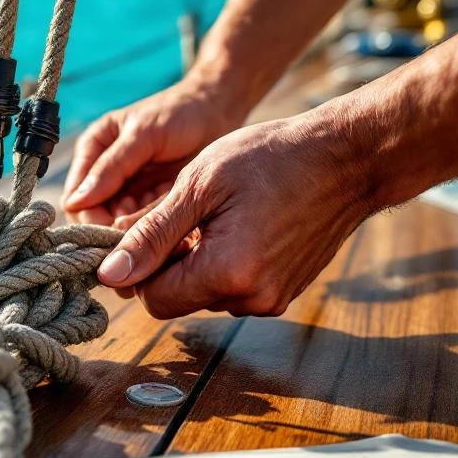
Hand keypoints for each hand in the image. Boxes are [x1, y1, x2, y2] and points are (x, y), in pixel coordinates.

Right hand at [62, 78, 245, 225]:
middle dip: (116, 229)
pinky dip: (157, 228)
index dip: (91, 220)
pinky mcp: (149, 203)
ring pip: (120, 227)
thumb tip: (74, 203)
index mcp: (91, 151)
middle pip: (95, 219)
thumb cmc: (178, 113)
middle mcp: (103, 174)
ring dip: (139, 230)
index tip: (115, 234)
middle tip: (145, 234)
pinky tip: (175, 220)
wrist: (216, 112)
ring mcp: (126, 191)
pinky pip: (145, 226)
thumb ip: (111, 168)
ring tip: (166, 220)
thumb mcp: (143, 135)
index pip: (76, 198)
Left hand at [96, 113, 374, 318]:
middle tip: (180, 213)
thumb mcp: (198, 186)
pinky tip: (237, 225)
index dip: (138, 267)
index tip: (141, 229)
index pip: (153, 299)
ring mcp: (272, 300)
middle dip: (166, 262)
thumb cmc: (272, 158)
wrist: (348, 158)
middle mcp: (252, 299)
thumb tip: (109, 275)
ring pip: (203, 293)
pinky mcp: (283, 292)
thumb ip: (150, 234)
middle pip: (177, 299)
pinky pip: (232, 288)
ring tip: (214, 214)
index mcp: (227, 274)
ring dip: (194, 261)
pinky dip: (222, 263)